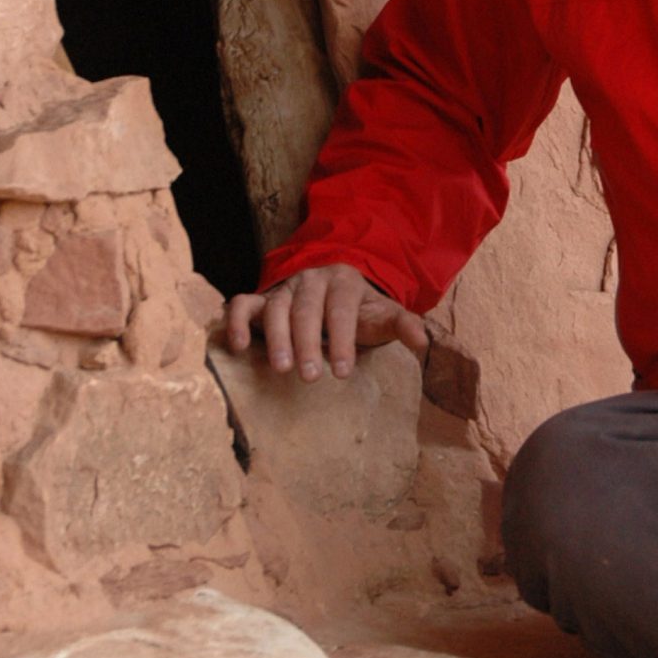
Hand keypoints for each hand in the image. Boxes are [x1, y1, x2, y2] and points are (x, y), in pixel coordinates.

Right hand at [223, 264, 428, 382]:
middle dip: (307, 343)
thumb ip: (402, 325)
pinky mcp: (261, 298)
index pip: (341, 310)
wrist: (333, 286)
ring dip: (276, 338)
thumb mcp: (383, 314)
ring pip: (275, 308)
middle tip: (308, 377)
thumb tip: (422, 343)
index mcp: (344, 282)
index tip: (342, 372)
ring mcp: (283, 288)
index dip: (342, 340)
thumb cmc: (359, 309)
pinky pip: (242, 303)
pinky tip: (235, 347)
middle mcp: (311, 281)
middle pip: (306, 309)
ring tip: (281, 369)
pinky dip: (235, 321)